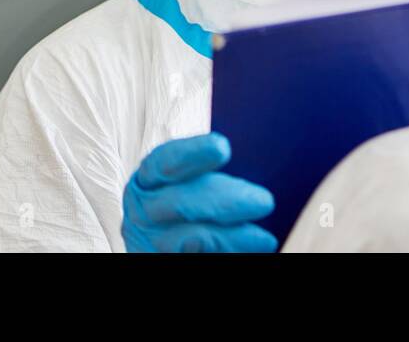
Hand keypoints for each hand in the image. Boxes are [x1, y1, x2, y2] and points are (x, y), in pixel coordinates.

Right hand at [121, 132, 277, 252]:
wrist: (172, 238)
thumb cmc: (191, 203)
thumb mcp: (192, 183)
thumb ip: (210, 175)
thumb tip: (249, 162)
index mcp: (148, 180)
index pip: (165, 163)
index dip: (192, 154)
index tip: (222, 147)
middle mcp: (144, 210)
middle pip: (181, 203)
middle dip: (225, 201)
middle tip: (263, 201)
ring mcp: (152, 242)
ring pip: (193, 239)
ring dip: (231, 237)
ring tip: (264, 239)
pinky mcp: (163, 260)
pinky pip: (200, 258)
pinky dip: (227, 254)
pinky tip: (249, 251)